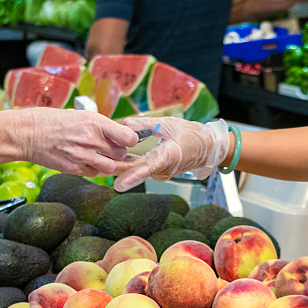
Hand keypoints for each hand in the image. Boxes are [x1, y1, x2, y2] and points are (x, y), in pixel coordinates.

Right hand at [16, 108, 138, 175]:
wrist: (28, 134)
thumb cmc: (52, 121)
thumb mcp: (79, 115)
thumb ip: (99, 125)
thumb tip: (117, 134)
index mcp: (94, 122)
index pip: (128, 137)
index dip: (130, 140)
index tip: (126, 140)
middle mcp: (90, 140)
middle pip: (120, 154)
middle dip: (117, 152)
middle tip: (109, 148)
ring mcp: (82, 156)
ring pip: (110, 167)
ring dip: (107, 163)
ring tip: (97, 156)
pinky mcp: (73, 168)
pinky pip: (94, 172)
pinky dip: (93, 168)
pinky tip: (84, 160)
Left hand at [112, 117, 229, 191]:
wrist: (207, 147)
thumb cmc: (190, 134)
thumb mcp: (168, 124)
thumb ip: (146, 124)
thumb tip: (125, 123)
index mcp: (168, 157)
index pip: (148, 168)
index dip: (133, 176)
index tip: (119, 184)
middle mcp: (164, 170)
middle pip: (138, 171)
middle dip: (118, 169)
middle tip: (100, 167)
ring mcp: (161, 174)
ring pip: (139, 171)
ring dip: (123, 166)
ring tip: (105, 159)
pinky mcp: (159, 174)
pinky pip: (142, 170)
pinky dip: (131, 165)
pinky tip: (118, 159)